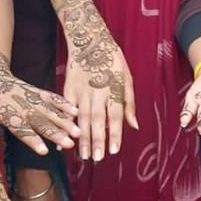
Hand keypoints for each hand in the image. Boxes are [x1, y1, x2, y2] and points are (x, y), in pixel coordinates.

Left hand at [0, 47, 78, 154]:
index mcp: (5, 113)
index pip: (21, 129)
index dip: (32, 140)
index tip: (44, 151)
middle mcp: (21, 106)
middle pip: (40, 122)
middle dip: (56, 133)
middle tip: (70, 143)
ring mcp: (30, 97)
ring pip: (50, 111)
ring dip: (64, 121)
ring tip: (78, 131)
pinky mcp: (36, 91)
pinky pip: (51, 97)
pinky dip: (63, 103)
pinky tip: (75, 111)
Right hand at [43, 0, 138, 161]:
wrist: (88, 41)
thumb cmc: (113, 61)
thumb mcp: (127, 78)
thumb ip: (129, 103)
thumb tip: (134, 126)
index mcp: (113, 89)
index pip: (115, 116)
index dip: (114, 134)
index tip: (114, 151)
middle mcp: (97, 92)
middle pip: (97, 120)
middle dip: (97, 141)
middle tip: (97, 159)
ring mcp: (81, 91)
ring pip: (81, 118)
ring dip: (82, 138)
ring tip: (83, 155)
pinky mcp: (68, 89)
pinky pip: (67, 111)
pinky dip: (66, 125)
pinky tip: (66, 138)